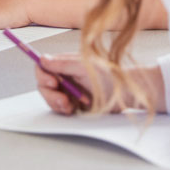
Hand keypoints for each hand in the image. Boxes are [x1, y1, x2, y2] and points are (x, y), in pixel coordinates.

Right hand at [36, 53, 165, 114]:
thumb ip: (62, 63)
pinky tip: (74, 109)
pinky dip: (64, 111)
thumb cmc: (110, 77)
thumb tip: (42, 59)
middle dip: (50, 94)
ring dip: (57, 104)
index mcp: (65, 65)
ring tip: (71, 105)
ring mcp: (69, 91)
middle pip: (44, 85)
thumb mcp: (84, 67)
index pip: (43, 67)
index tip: (52, 82)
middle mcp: (65, 77)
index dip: (43, 75)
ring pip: (51, 99)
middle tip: (63, 100)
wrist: (127, 93)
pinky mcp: (75, 105)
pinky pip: (60, 109)